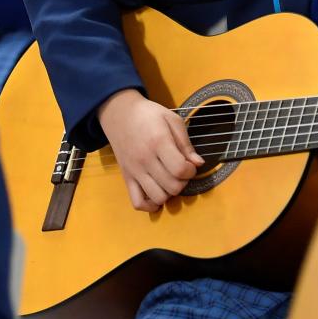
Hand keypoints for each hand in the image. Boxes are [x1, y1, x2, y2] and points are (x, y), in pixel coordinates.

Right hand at [97, 88, 203, 211]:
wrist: (119, 113)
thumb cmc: (148, 114)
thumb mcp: (172, 119)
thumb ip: (186, 144)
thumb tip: (198, 164)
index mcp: (158, 142)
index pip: (180, 170)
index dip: (191, 171)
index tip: (190, 164)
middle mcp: (145, 160)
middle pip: (172, 186)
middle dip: (183, 182)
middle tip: (181, 171)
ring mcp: (134, 171)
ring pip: (158, 197)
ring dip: (170, 193)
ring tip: (170, 180)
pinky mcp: (126, 178)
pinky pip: (137, 202)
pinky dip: (150, 205)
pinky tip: (158, 194)